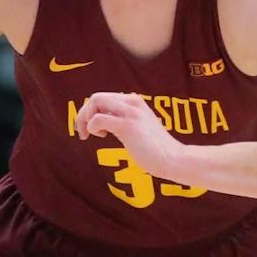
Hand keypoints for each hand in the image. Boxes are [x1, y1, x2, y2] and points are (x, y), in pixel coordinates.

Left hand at [73, 91, 188, 181]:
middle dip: (83, 114)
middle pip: (96, 97)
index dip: (90, 112)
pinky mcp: (128, 126)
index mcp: (135, 102)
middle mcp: (133, 103)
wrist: (173, 159)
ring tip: (90, 135)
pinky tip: (101, 136)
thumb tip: (104, 121)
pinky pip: (98, 119)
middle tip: (82, 133)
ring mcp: (131, 113)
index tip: (89, 129)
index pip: (103, 97)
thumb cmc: (156, 150)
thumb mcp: (139, 128)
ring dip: (85, 119)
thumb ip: (124, 120)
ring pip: (95, 102)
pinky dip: (91, 127)